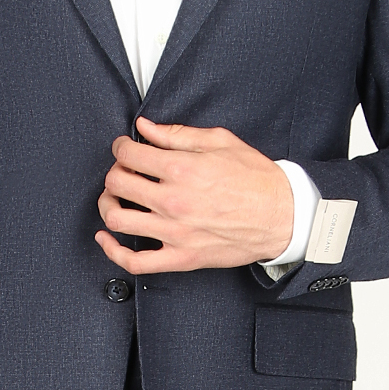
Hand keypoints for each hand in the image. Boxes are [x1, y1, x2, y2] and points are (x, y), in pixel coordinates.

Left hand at [96, 117, 294, 273]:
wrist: (282, 216)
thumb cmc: (256, 180)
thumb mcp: (219, 142)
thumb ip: (177, 135)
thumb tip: (146, 128)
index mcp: (183, 169)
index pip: (130, 155)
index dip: (121, 147)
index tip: (124, 148)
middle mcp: (174, 201)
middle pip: (118, 184)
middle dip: (114, 172)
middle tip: (122, 171)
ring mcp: (175, 233)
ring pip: (117, 219)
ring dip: (107, 205)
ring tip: (113, 198)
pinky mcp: (181, 258)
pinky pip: (135, 261)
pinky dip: (113, 251)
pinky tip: (106, 238)